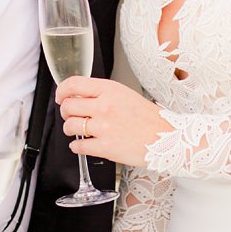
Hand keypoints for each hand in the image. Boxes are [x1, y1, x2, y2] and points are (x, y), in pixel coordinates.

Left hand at [55, 76, 171, 167]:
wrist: (169, 139)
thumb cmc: (149, 118)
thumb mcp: (125, 95)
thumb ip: (102, 94)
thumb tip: (79, 96)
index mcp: (109, 90)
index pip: (73, 84)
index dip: (61, 91)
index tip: (60, 97)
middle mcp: (104, 106)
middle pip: (67, 106)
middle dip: (66, 113)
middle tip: (72, 117)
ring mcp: (104, 127)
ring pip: (70, 126)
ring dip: (70, 130)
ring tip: (79, 131)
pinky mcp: (106, 147)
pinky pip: (78, 146)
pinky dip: (77, 147)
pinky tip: (83, 145)